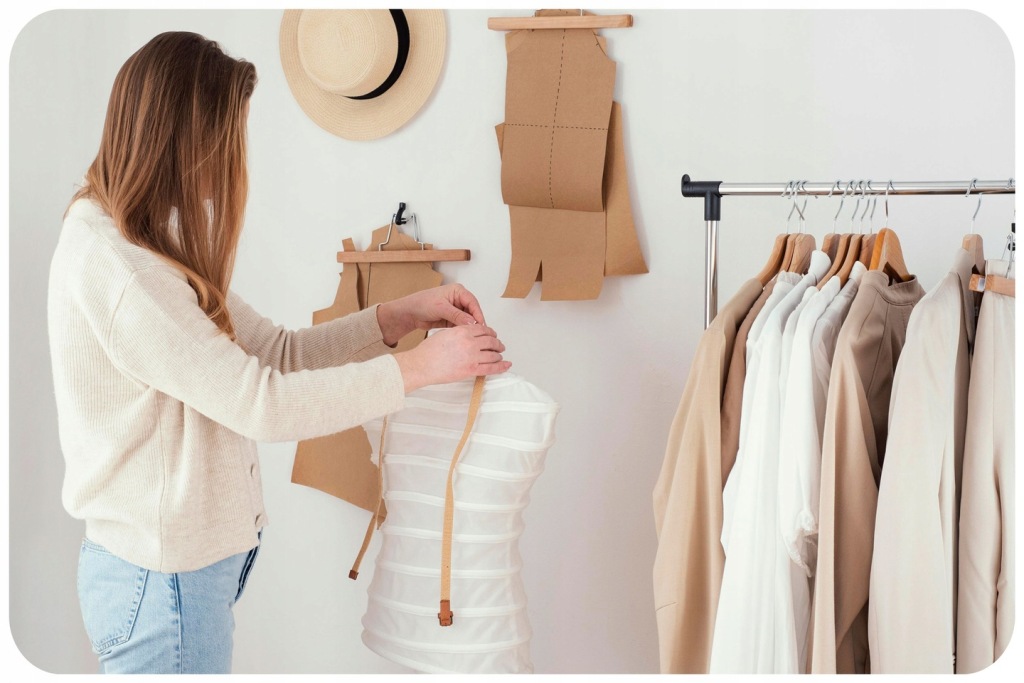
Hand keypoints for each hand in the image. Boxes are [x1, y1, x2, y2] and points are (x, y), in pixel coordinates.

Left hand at [376, 284, 484, 346]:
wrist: (410, 313)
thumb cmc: (422, 303)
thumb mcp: (441, 308)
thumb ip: (457, 315)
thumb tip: (472, 322)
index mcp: (458, 291)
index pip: (472, 303)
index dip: (478, 314)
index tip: (481, 325)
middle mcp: (459, 299)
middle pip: (472, 312)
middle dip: (474, 322)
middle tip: (479, 334)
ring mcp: (456, 310)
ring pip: (467, 320)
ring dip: (468, 328)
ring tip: (471, 337)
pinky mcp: (452, 319)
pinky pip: (461, 325)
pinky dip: (462, 330)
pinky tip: (463, 336)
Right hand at [394, 325, 509, 391]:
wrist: (422, 365)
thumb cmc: (428, 351)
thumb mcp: (445, 334)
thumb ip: (459, 333)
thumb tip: (468, 336)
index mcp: (463, 331)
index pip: (483, 329)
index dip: (491, 332)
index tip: (493, 335)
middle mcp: (470, 342)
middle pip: (491, 341)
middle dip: (497, 343)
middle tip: (499, 346)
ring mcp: (472, 356)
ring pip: (493, 354)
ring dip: (499, 355)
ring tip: (501, 356)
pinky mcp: (471, 370)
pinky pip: (491, 368)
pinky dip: (502, 367)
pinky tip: (507, 365)